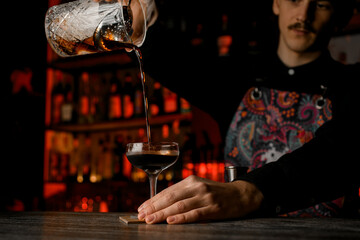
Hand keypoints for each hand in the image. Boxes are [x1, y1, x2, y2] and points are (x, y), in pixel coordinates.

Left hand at [137, 175, 263, 223]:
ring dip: (162, 214)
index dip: (153, 200)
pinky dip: (182, 218)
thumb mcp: (199, 187)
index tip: (141, 208)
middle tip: (141, 216)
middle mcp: (197, 187)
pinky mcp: (214, 208)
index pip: (167, 191)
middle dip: (154, 208)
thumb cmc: (216, 193)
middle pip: (171, 198)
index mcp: (191, 181)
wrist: (241, 194)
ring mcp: (206, 197)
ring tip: (150, 220)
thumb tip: (161, 204)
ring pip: (180, 206)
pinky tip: (171, 221)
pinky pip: (195, 213)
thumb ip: (182, 193)